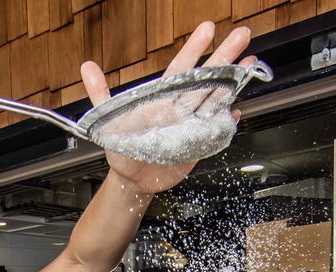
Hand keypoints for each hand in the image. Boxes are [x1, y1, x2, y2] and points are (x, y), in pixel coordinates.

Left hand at [80, 21, 255, 194]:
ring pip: (217, 98)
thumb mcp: (107, 120)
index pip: (181, 67)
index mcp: (162, 97)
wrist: (133, 179)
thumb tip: (86, 66)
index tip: (207, 29)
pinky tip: (237, 111)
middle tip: (242, 35)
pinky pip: (218, 130)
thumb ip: (100, 93)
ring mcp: (193, 123)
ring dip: (233, 82)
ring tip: (249, 64)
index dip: (194, 49)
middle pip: (206, 77)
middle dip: (224, 56)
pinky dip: (228, 122)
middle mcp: (182, 106)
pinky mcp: (200, 143)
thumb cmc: (122, 148)